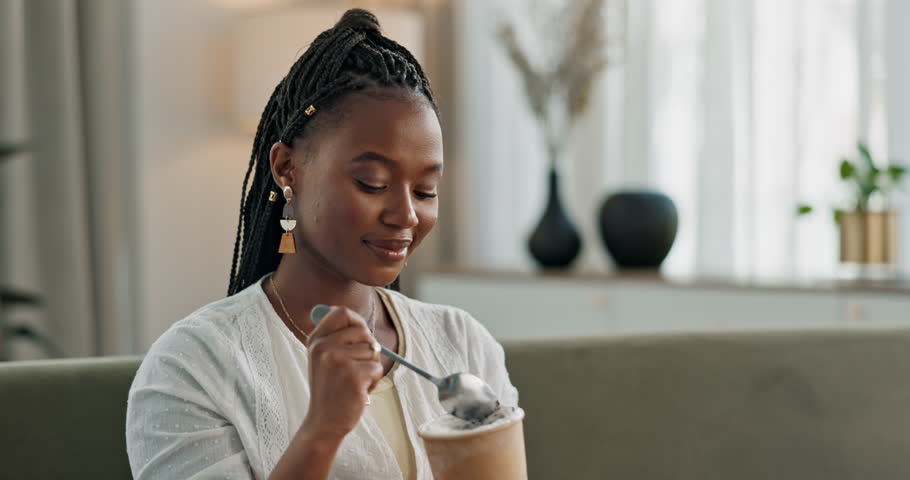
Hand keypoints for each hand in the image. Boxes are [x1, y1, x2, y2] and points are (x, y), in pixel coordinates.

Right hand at [300, 306, 382, 441]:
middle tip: (358, 366)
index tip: (360, 334)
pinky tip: (359, 391)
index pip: (341, 312)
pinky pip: (376, 368)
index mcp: (315, 340)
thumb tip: (354, 318)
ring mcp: (338, 360)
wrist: (324, 422)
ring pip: (372, 350)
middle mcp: (323, 347)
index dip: (356, 320)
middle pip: (362, 330)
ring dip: (369, 367)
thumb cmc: (329, 389)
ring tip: (353, 382)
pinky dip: (373, 380)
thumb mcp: (323, 359)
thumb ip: (335, 337)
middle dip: (368, 347)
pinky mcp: (353, 375)